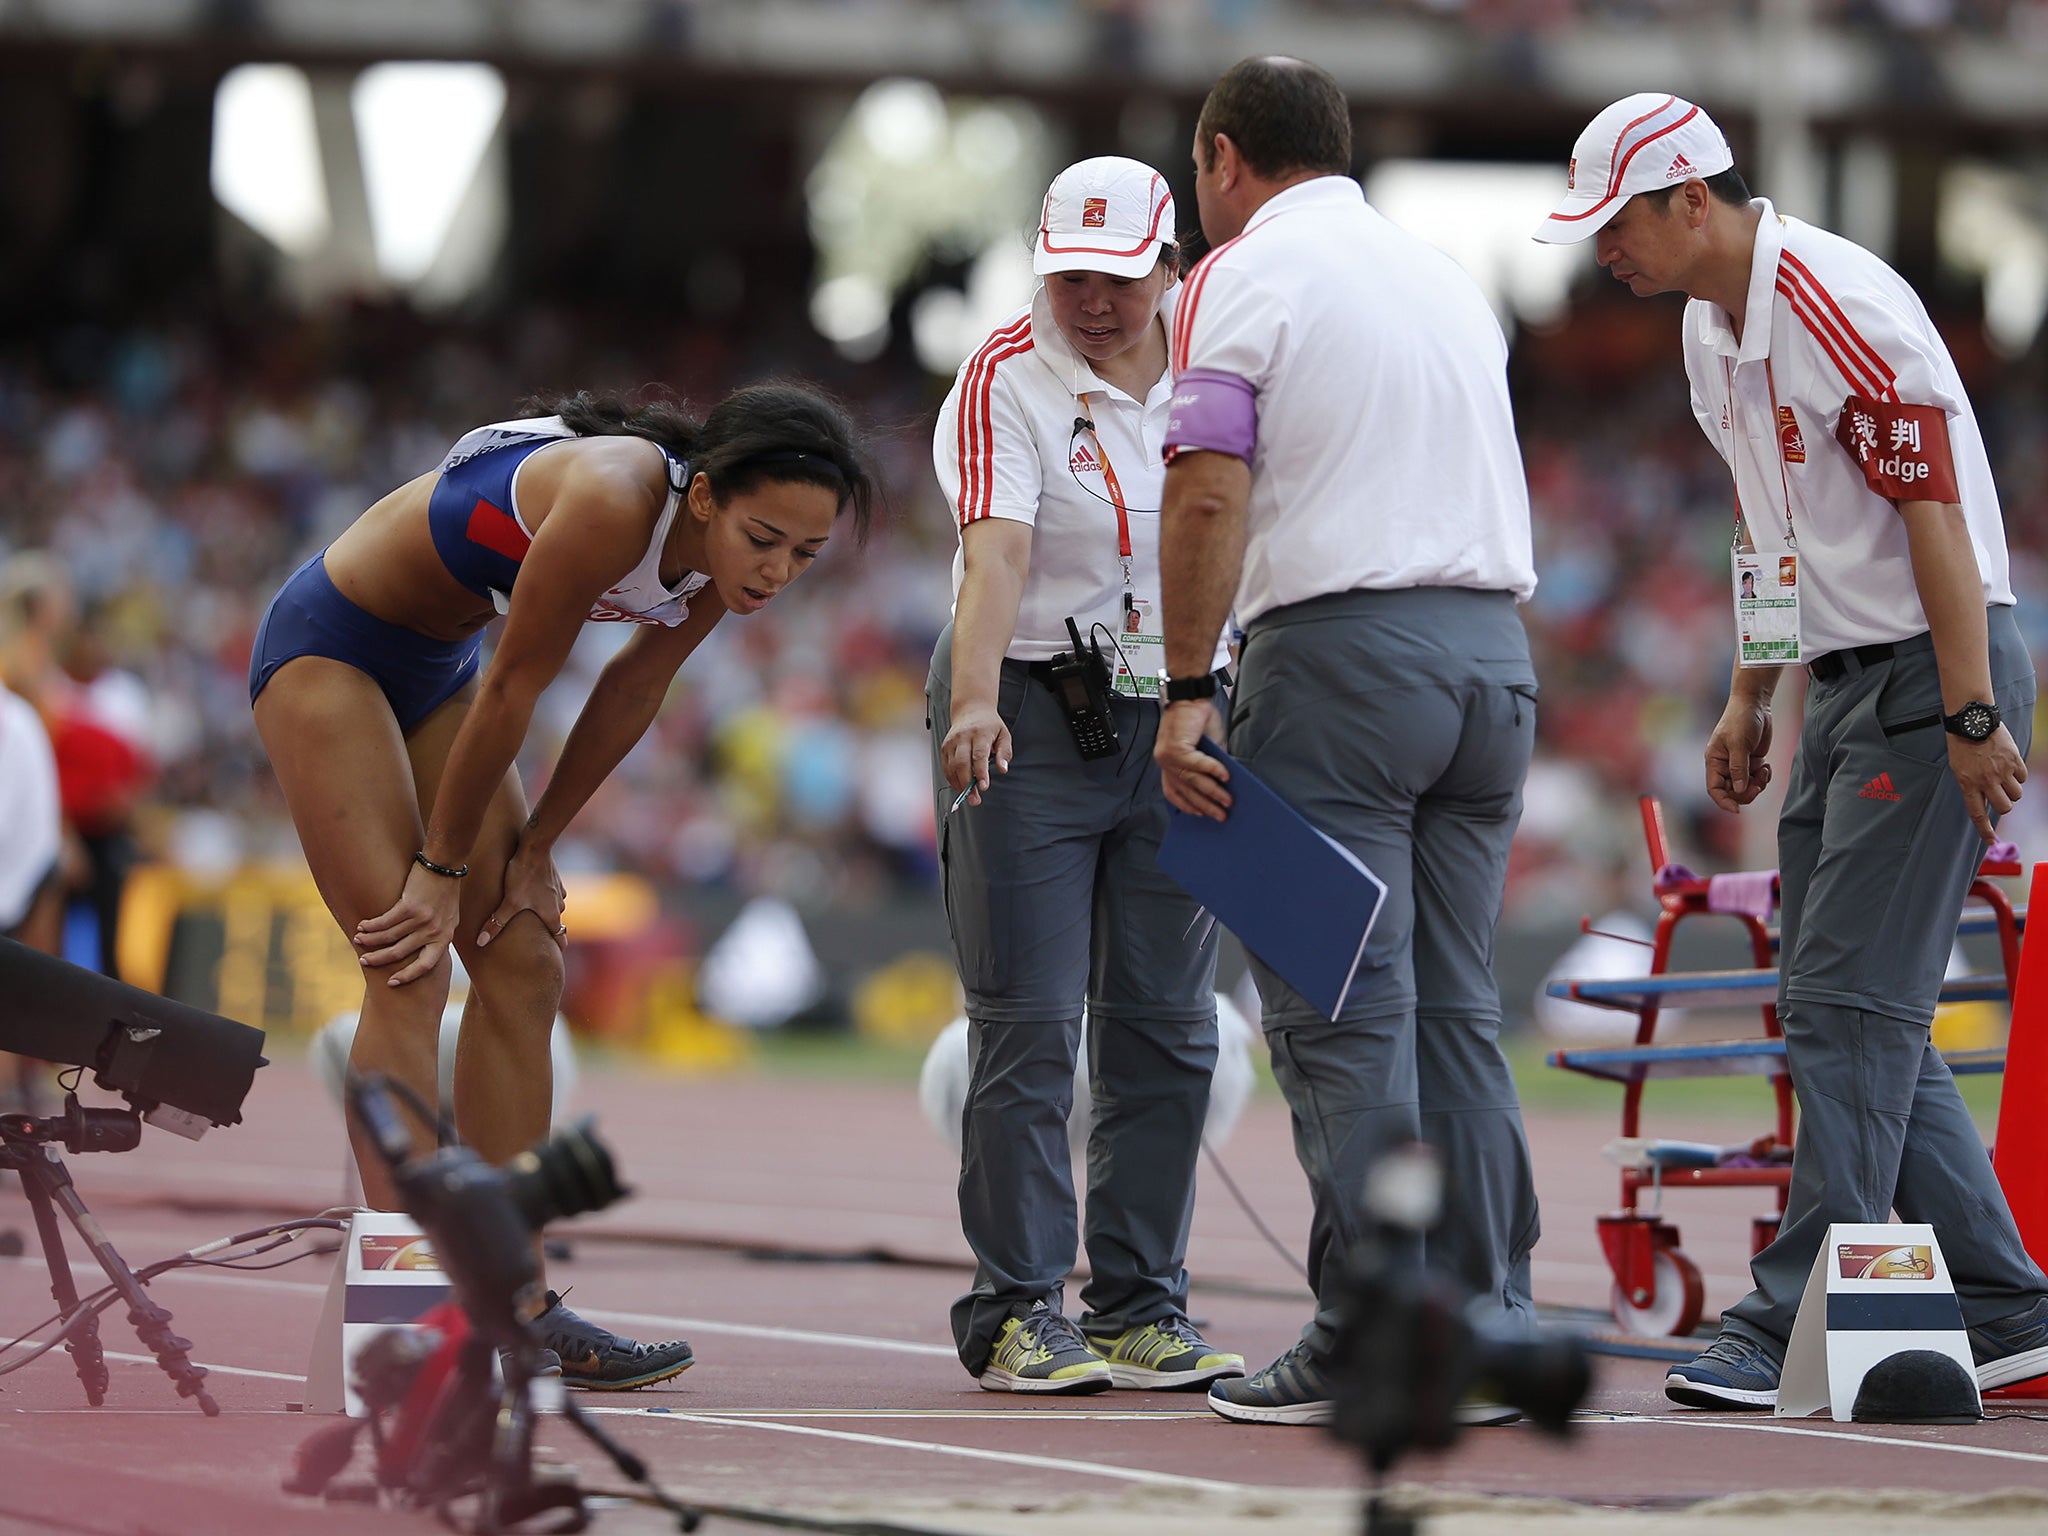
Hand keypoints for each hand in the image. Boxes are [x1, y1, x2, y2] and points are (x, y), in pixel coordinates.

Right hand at [354, 861, 461, 986]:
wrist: (445, 865)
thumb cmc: (446, 891)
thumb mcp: (449, 917)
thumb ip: (437, 934)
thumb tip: (422, 949)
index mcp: (444, 936)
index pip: (426, 965)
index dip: (408, 976)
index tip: (391, 982)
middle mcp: (433, 931)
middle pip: (401, 952)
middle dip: (379, 959)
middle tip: (365, 961)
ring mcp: (421, 919)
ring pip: (389, 937)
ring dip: (370, 940)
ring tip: (359, 940)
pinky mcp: (409, 906)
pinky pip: (384, 922)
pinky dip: (371, 925)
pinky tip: (363, 926)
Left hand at [478, 833, 566, 948]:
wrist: (535, 847)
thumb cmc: (524, 876)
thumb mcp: (509, 902)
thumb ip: (496, 924)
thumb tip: (481, 942)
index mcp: (551, 914)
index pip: (560, 935)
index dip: (558, 945)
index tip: (557, 953)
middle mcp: (558, 904)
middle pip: (557, 921)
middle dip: (551, 929)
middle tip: (543, 936)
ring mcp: (558, 890)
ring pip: (556, 906)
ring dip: (549, 911)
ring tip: (536, 914)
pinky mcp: (554, 877)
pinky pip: (553, 891)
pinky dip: (547, 896)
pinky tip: (537, 893)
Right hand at [941, 700, 1010, 806]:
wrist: (971, 710)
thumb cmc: (990, 725)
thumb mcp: (1004, 735)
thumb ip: (1005, 753)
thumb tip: (1003, 769)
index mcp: (980, 733)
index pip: (979, 755)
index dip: (980, 773)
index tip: (984, 787)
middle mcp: (963, 737)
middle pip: (962, 763)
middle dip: (967, 784)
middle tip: (975, 799)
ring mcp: (951, 742)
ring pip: (952, 767)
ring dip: (959, 785)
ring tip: (969, 797)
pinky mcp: (944, 747)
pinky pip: (946, 767)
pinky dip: (952, 779)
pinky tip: (960, 787)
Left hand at [1155, 699, 1229, 819]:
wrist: (1189, 696)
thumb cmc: (1195, 718)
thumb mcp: (1206, 747)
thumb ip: (1210, 764)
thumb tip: (1224, 783)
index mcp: (1168, 763)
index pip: (1173, 792)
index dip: (1188, 805)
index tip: (1202, 815)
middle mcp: (1165, 762)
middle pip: (1186, 790)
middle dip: (1206, 805)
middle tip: (1221, 814)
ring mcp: (1168, 756)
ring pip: (1192, 781)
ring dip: (1213, 792)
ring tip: (1227, 800)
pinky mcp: (1176, 748)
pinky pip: (1197, 765)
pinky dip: (1212, 770)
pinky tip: (1225, 776)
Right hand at [1706, 695, 1773, 812]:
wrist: (1755, 704)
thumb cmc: (1741, 720)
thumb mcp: (1739, 743)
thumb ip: (1738, 767)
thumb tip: (1738, 789)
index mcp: (1714, 761)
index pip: (1714, 789)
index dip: (1724, 801)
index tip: (1737, 810)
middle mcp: (1724, 766)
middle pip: (1732, 791)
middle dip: (1746, 792)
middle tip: (1758, 786)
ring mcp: (1739, 764)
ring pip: (1746, 787)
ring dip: (1757, 784)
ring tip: (1764, 770)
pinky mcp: (1751, 761)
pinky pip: (1757, 779)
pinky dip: (1763, 777)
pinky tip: (1767, 766)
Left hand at [1949, 723, 2025, 842]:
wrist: (1972, 721)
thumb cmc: (1962, 746)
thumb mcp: (1960, 769)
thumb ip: (1972, 787)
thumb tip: (1986, 804)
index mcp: (1968, 784)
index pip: (1978, 814)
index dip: (1985, 830)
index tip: (1991, 841)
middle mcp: (1986, 780)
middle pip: (2005, 808)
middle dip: (2004, 805)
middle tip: (1999, 795)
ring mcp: (2002, 770)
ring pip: (2017, 795)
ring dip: (2012, 790)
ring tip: (2002, 776)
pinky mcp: (2015, 760)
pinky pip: (2023, 778)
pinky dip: (2018, 775)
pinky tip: (2008, 765)